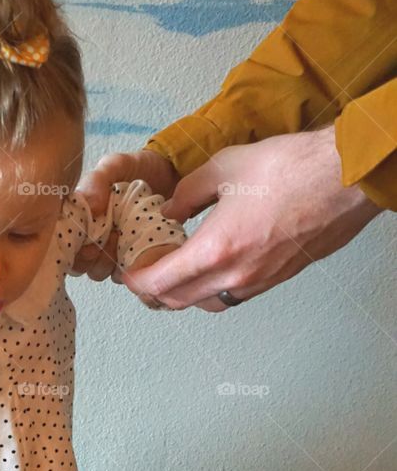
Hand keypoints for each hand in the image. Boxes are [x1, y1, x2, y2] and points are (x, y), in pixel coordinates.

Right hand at [72, 149, 178, 279]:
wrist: (171, 174)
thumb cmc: (138, 169)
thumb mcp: (115, 165)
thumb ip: (97, 180)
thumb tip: (89, 205)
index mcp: (78, 217)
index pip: (62, 242)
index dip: (71, 247)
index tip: (89, 240)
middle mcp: (89, 237)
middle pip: (79, 264)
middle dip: (92, 258)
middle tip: (112, 237)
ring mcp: (109, 251)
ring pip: (98, 272)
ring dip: (110, 263)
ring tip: (127, 241)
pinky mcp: (129, 259)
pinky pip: (122, 275)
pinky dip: (128, 267)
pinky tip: (138, 249)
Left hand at [121, 126, 382, 311]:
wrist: (344, 178)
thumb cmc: (290, 168)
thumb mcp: (223, 167)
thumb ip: (186, 194)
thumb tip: (168, 211)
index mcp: (215, 250)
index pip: (160, 282)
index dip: (136, 282)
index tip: (126, 273)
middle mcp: (235, 276)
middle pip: (178, 301)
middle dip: (153, 293)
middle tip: (142, 275)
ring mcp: (258, 282)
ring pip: (207, 303)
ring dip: (183, 294)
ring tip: (173, 274)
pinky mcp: (277, 279)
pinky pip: (233, 295)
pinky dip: (212, 289)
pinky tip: (210, 269)